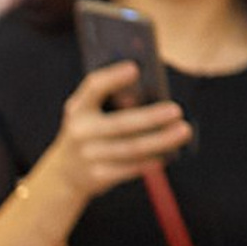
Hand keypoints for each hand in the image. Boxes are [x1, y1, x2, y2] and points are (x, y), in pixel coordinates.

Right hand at [38, 60, 191, 219]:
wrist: (64, 174)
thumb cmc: (88, 133)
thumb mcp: (87, 113)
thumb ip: (109, 100)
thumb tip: (151, 95)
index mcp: (78, 108)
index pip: (93, 88)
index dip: (113, 78)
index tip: (135, 69)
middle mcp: (80, 132)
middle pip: (121, 123)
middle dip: (151, 117)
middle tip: (177, 111)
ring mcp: (88, 156)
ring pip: (131, 148)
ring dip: (161, 140)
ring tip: (183, 131)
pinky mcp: (98, 177)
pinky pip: (131, 168)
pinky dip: (151, 160)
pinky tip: (168, 153)